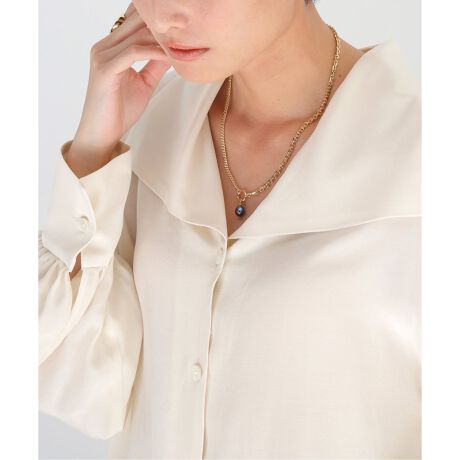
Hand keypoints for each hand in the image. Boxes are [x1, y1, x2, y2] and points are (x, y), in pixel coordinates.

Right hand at [71, 2, 171, 155]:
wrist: (102, 134)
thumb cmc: (120, 111)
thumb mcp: (145, 83)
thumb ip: (156, 64)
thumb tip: (174, 50)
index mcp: (111, 47)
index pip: (135, 21)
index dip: (158, 22)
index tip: (184, 30)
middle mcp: (104, 46)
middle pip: (135, 21)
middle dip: (162, 25)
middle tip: (188, 32)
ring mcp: (102, 55)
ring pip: (137, 34)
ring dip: (162, 38)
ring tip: (184, 44)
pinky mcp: (105, 68)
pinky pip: (134, 52)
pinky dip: (155, 52)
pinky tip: (171, 56)